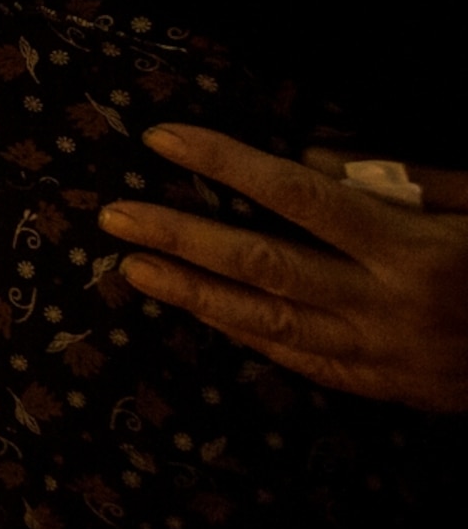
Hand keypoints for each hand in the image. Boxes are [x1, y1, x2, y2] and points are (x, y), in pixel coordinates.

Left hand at [100, 124, 467, 412]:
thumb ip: (408, 179)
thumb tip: (315, 159)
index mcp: (415, 251)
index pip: (298, 196)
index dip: (225, 163)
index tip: (163, 138)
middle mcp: (391, 307)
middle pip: (263, 264)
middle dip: (181, 236)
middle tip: (113, 215)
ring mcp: (387, 356)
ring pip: (270, 324)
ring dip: (195, 294)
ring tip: (134, 266)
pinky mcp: (392, 390)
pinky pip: (304, 362)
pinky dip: (250, 336)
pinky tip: (206, 314)